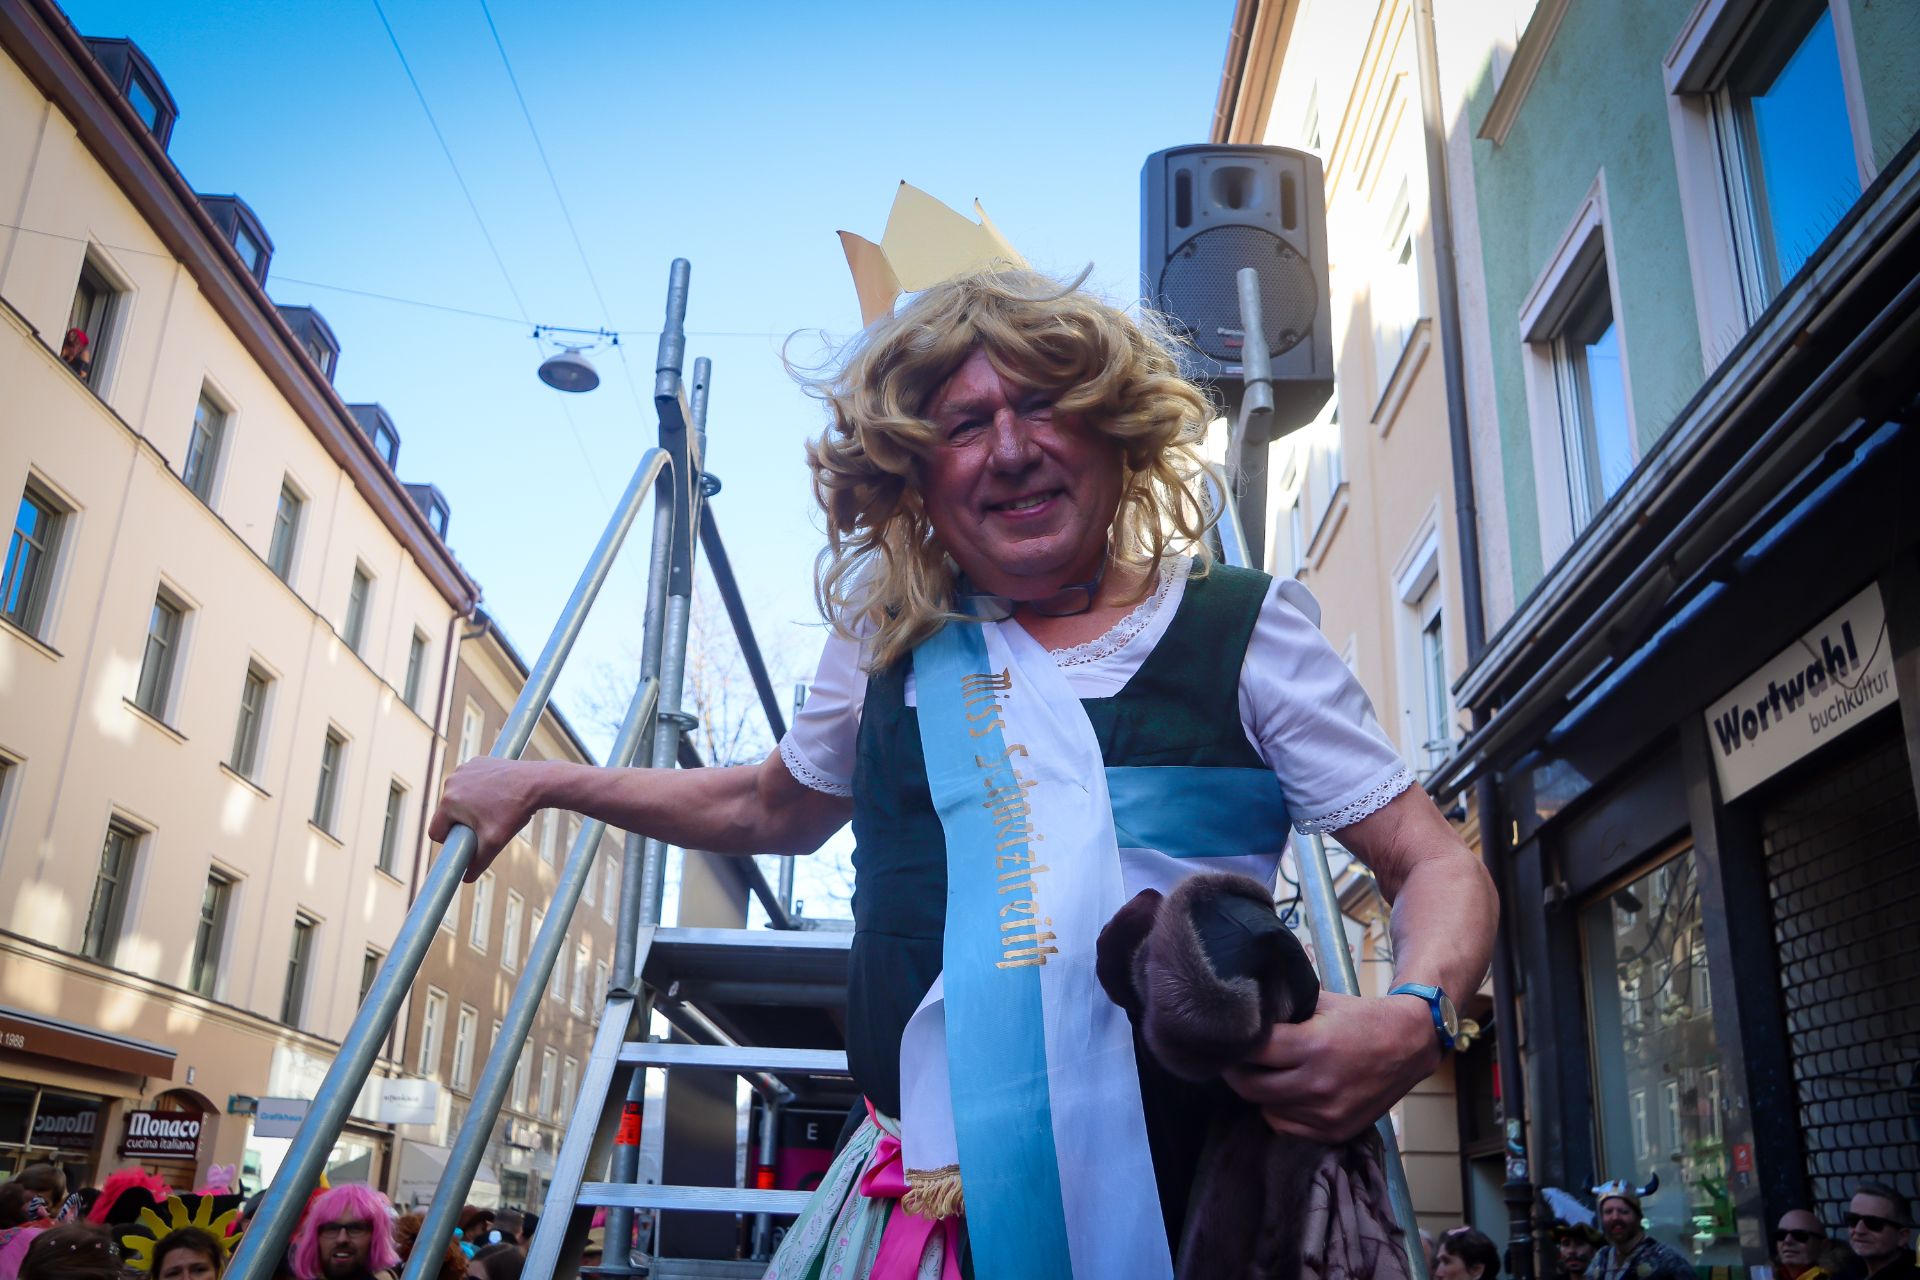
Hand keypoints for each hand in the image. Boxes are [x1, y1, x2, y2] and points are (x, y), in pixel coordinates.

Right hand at [428, 757, 557, 880]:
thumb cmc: (514, 811)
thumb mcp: (494, 843)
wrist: (536, 782)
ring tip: (494, 809)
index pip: (436, 831)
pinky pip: (469, 783)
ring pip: (458, 798)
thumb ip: (477, 863)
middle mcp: (451, 782)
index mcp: (449, 802)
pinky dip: (478, 790)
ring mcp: (463, 769)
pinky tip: (497, 793)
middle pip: (447, 814)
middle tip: (487, 824)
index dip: (450, 841)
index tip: (468, 842)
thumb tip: (465, 879)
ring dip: (470, 806)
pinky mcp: (476, 762)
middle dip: (462, 822)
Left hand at [1222, 991, 1441, 1142]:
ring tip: (1264, 1074)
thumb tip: (1244, 1014)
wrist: (1410, 1045)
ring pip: (1266, 1108)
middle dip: (1237, 1071)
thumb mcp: (1321, 1003)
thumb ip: (1285, 1011)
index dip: (1236, 1045)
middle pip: (1250, 1086)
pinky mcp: (1334, 1131)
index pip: (1253, 1052)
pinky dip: (1278, 1111)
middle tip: (1236, 1059)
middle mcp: (1319, 1083)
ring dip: (1259, 1092)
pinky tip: (1285, 1093)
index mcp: (1314, 1045)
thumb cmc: (1361, 1018)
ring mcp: (1327, 1112)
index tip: (1229, 1039)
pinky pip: (1285, 1126)